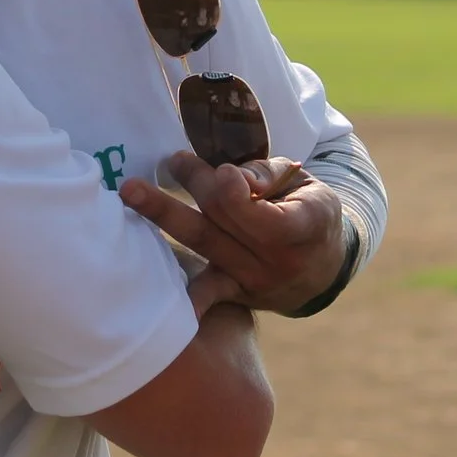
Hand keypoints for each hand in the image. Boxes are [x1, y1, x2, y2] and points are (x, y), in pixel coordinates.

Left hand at [121, 153, 353, 316]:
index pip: (264, 216)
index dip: (237, 194)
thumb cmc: (309, 211)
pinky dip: (185, 294)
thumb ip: (269, 175)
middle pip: (225, 220)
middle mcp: (278, 260)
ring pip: (205, 244)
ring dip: (166, 215)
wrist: (324, 267)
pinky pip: (207, 291)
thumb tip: (230, 176)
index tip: (223, 172)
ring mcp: (254, 280)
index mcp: (305, 226)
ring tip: (132, 191)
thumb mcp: (306, 185)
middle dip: (196, 185)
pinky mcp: (235, 292)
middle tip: (173, 160)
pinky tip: (157, 296)